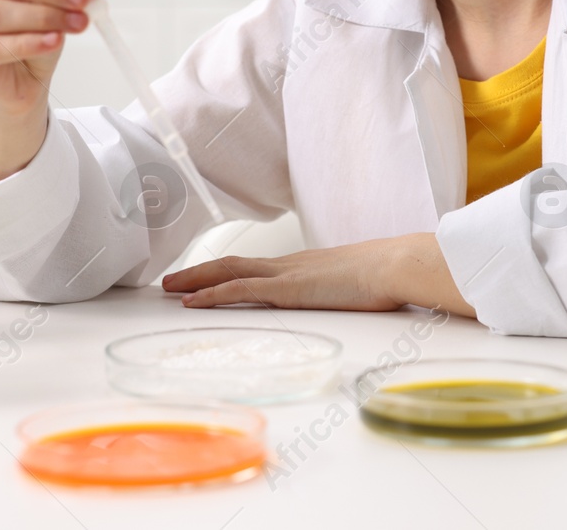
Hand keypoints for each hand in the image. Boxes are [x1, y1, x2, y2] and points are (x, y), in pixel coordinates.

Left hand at [162, 234, 475, 316]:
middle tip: (171, 280)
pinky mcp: (286, 288)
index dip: (229, 271)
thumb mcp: (363, 285)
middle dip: (200, 272)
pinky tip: (190, 302)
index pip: (258, 267)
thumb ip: (351, 291)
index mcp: (306, 265)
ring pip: (227, 273)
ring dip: (195, 279)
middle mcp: (290, 264)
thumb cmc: (390, 275)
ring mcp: (286, 274)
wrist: (397, 264)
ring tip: (168, 288)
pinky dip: (210, 294)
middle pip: (233, 265)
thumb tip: (359, 299)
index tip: (210, 278)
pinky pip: (238, 290)